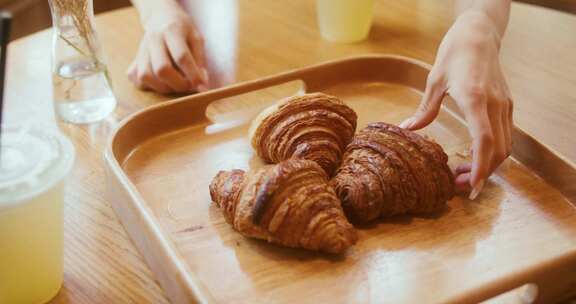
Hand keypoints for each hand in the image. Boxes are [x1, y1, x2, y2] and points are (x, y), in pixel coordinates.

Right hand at [127, 4, 207, 93]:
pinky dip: (150, 86)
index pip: (181, 56)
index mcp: (172, 30)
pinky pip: (137, 79)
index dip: (193, 74)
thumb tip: (201, 84)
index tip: (201, 85)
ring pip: (146, 76)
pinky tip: (161, 82)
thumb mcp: (196, 38)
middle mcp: (154, 39)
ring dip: (164, 87)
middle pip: (161, 69)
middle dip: (178, 84)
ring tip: (176, 84)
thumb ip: (200, 60)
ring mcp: (141, 50)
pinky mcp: (134, 60)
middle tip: (189, 85)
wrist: (160, 17)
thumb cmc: (183, 30)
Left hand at [400, 11, 512, 198]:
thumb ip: (424, 110)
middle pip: (497, 151)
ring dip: (487, 165)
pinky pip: (505, 136)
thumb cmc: (454, 55)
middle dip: (481, 173)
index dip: (480, 167)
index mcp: (476, 99)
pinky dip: (492, 152)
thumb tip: (405, 130)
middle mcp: (495, 105)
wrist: (478, 35)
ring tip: (463, 173)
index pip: (485, 141)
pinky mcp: (507, 105)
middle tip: (458, 187)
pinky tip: (473, 156)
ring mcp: (504, 105)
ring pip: (505, 146)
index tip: (471, 187)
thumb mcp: (434, 81)